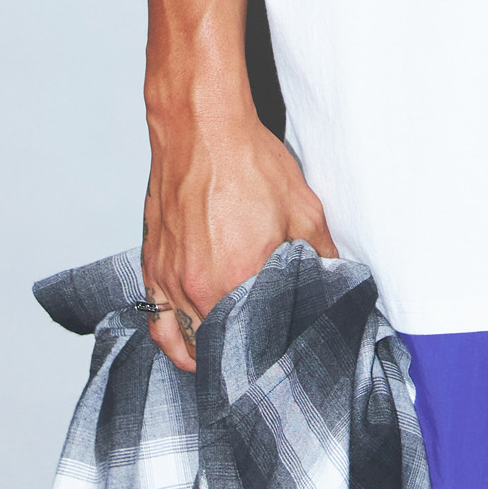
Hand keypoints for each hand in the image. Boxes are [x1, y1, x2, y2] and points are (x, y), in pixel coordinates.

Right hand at [141, 106, 336, 373]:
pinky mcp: (152, 266)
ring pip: (186, 342)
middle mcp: (199, 287)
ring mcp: (170, 279)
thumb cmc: (247, 162)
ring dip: (208, 353)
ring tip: (229, 360)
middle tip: (262, 357)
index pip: (260, 337)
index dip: (275, 348)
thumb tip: (335, 280)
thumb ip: (321, 254)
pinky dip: (172, 340)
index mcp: (239, 278)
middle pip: (221, 346)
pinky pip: (157, 321)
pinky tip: (188, 346)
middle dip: (244, 354)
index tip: (287, 352)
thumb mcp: (303, 208)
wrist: (201, 128)